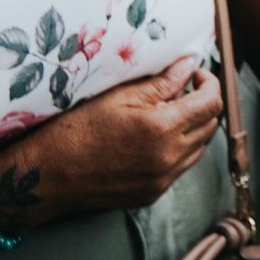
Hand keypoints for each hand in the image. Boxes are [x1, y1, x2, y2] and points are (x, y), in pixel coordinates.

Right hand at [40, 56, 222, 214]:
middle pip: (210, 126)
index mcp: (163, 128)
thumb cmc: (77, 130)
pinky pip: (180, 168)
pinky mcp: (153, 194)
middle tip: (180, 91)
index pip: (212, 104)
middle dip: (202, 104)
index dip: (209, 84)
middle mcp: (169, 158)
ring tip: (165, 115)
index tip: (195, 75)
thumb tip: (188, 66)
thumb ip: (161, 82)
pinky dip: (177, 150)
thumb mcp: (118, 97)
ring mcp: (163, 180)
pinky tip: (153, 139)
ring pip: (199, 148)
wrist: (47, 176)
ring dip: (191, 128)